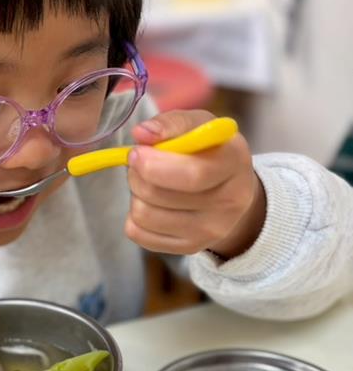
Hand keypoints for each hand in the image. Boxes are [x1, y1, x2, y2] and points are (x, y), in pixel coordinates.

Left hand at [125, 109, 265, 257]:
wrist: (232, 190)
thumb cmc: (210, 150)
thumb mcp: (198, 124)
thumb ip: (171, 123)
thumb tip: (141, 134)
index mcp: (235, 162)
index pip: (192, 174)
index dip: (153, 164)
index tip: (137, 151)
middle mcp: (229, 203)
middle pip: (158, 194)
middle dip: (137, 173)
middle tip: (140, 161)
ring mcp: (210, 231)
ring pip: (143, 214)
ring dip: (135, 193)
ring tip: (149, 182)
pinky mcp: (188, 247)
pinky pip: (138, 233)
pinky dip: (135, 216)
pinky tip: (152, 203)